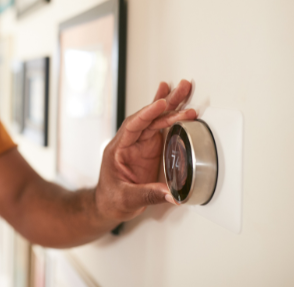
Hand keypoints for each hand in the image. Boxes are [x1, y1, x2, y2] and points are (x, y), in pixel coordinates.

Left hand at [94, 80, 196, 222]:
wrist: (108, 206)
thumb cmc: (111, 199)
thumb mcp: (127, 199)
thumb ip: (148, 195)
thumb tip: (172, 194)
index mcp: (118, 149)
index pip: (133, 126)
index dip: (147, 114)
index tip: (161, 104)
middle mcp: (129, 142)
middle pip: (148, 117)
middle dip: (165, 102)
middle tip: (181, 88)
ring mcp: (140, 145)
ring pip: (156, 120)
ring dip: (171, 105)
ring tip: (184, 89)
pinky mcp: (150, 150)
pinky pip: (161, 129)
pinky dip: (171, 116)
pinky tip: (177, 104)